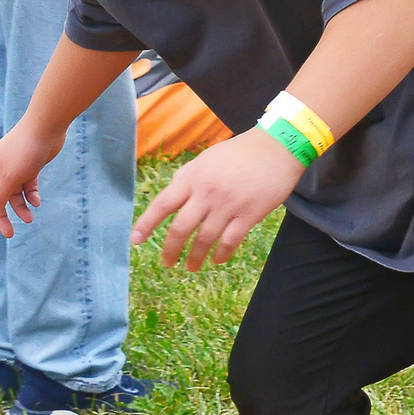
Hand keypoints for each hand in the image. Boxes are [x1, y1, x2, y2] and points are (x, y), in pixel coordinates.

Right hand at [0, 119, 67, 237]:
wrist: (45, 127)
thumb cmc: (24, 151)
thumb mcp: (9, 178)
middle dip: (3, 217)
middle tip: (10, 234)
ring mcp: (15, 169)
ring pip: (14, 194)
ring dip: (21, 207)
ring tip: (30, 218)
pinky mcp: (30, 167)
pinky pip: (28, 186)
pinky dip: (32, 195)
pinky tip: (37, 201)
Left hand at [131, 128, 307, 270]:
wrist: (277, 147)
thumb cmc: (240, 152)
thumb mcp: (206, 159)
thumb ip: (188, 179)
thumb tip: (172, 201)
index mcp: (193, 177)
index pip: (163, 204)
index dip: (146, 224)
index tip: (136, 241)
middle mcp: (206, 193)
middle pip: (180, 229)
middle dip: (170, 250)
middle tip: (167, 262)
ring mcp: (228, 205)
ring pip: (204, 239)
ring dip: (195, 257)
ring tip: (191, 267)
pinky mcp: (249, 215)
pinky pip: (230, 241)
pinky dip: (221, 253)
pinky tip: (216, 259)